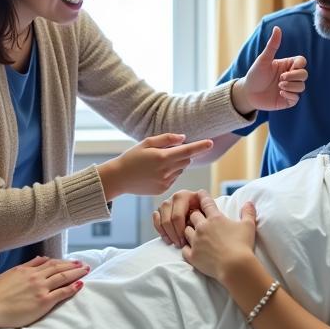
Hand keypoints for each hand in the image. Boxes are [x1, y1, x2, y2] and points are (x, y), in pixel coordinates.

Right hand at [0, 256, 88, 328]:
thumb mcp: (8, 274)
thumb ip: (26, 266)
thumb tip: (40, 259)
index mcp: (26, 270)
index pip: (49, 263)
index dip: (62, 262)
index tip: (71, 261)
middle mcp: (35, 277)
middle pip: (58, 268)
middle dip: (72, 266)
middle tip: (84, 264)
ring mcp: (40, 288)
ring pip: (62, 277)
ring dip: (76, 273)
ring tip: (85, 270)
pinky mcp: (43, 301)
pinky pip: (62, 293)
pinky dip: (72, 288)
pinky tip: (80, 284)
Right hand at [97, 133, 213, 199]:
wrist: (118, 178)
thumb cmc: (131, 157)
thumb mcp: (146, 143)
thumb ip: (166, 139)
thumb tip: (183, 138)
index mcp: (162, 157)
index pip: (187, 150)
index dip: (200, 146)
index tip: (211, 143)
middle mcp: (166, 171)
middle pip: (186, 160)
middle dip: (183, 154)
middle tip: (169, 151)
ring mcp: (165, 182)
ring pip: (180, 169)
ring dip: (176, 164)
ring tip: (158, 163)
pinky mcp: (163, 190)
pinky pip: (173, 178)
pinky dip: (170, 173)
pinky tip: (155, 173)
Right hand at [152, 188, 202, 247]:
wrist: (202, 212)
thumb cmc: (206, 214)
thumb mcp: (207, 211)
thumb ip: (204, 213)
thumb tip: (199, 223)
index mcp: (185, 196)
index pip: (177, 216)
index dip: (180, 230)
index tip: (185, 241)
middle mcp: (175, 197)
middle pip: (169, 219)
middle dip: (174, 234)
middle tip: (180, 244)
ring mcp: (167, 203)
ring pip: (162, 220)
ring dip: (167, 233)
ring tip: (175, 242)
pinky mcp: (161, 209)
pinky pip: (156, 220)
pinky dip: (160, 230)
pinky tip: (167, 237)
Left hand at [180, 191, 257, 284]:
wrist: (235, 267)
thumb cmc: (243, 245)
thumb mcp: (249, 226)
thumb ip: (248, 212)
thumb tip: (249, 203)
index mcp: (215, 219)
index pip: (206, 203)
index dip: (202, 197)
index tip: (200, 193)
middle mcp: (202, 228)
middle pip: (192, 216)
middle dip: (194, 215)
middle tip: (197, 217)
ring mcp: (196, 242)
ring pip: (185, 231)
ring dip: (189, 231)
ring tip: (194, 233)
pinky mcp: (193, 256)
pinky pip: (184, 250)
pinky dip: (187, 249)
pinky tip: (191, 249)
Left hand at [231, 26, 307, 113]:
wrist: (247, 93)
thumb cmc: (255, 74)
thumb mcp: (263, 59)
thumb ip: (272, 45)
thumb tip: (277, 28)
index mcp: (286, 65)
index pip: (302, 62)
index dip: (298, 65)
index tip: (287, 68)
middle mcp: (290, 76)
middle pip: (304, 75)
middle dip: (294, 77)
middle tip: (280, 78)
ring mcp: (289, 88)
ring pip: (302, 87)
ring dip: (291, 86)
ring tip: (279, 86)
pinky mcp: (287, 100)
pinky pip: (296, 98)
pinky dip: (290, 96)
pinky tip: (280, 94)